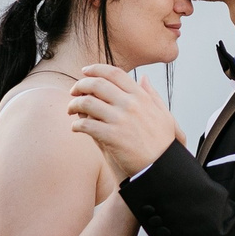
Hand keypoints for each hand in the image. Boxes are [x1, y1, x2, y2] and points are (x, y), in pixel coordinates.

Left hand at [66, 64, 178, 178]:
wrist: (161, 166)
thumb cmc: (163, 142)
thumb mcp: (163, 114)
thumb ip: (152, 94)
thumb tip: (144, 78)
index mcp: (141, 97)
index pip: (115, 73)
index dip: (96, 69)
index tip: (85, 71)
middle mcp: (130, 104)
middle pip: (97, 84)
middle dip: (80, 85)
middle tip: (73, 91)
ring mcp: (120, 120)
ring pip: (88, 102)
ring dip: (74, 104)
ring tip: (70, 110)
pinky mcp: (112, 136)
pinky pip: (86, 124)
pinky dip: (76, 124)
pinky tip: (75, 127)